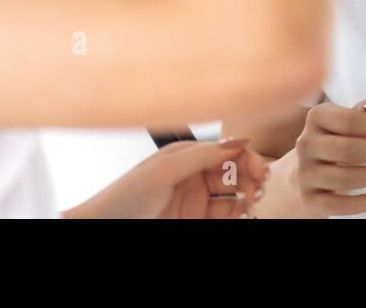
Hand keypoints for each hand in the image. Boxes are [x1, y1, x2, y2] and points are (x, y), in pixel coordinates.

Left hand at [63, 137, 268, 218]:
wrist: (105, 227)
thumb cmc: (126, 195)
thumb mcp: (164, 169)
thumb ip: (202, 155)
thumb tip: (239, 140)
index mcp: (189, 155)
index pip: (229, 151)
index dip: (248, 158)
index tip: (260, 171)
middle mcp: (196, 174)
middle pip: (236, 173)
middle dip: (252, 178)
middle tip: (259, 189)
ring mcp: (197, 199)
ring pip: (235, 196)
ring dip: (247, 198)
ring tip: (249, 204)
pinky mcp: (196, 219)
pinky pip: (226, 215)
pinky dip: (237, 215)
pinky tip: (238, 215)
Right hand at [293, 99, 365, 216]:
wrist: (305, 173)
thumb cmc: (335, 142)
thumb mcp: (346, 122)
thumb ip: (362, 113)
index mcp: (317, 117)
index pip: (352, 120)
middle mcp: (306, 144)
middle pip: (349, 149)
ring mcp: (306, 173)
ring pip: (346, 179)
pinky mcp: (310, 200)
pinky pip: (342, 205)